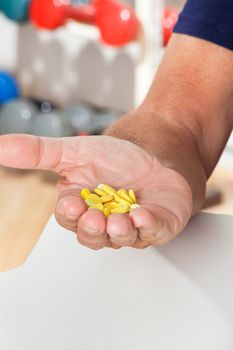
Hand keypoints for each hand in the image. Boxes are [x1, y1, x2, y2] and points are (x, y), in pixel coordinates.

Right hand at [0, 134, 191, 248]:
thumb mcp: (75, 151)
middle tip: (95, 217)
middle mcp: (103, 222)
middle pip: (92, 235)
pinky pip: (151, 233)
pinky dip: (148, 227)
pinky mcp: (156, 226)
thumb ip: (39, 152)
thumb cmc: (115, 158)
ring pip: (120, 239)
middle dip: (92, 228)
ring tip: (120, 220)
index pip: (69, 217)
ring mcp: (131, 227)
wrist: (154, 154)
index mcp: (81, 206)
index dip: (70, 214)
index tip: (73, 205)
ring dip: (119, 232)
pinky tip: (143, 216)